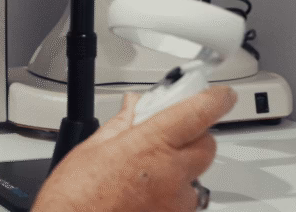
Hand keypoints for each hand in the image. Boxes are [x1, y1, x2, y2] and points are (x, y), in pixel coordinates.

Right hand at [32, 86, 236, 211]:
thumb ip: (122, 123)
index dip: (216, 99)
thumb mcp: (93, 148)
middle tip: (170, 136)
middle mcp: (170, 174)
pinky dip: (171, 196)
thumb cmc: (74, 198)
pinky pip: (183, 203)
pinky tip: (146, 195)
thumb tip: (133, 106)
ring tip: (149, 174)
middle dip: (194, 136)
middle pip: (206, 146)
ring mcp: (174, 202)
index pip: (199, 113)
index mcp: (150, 145)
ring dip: (181, 171)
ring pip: (197, 178)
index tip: (221, 95)